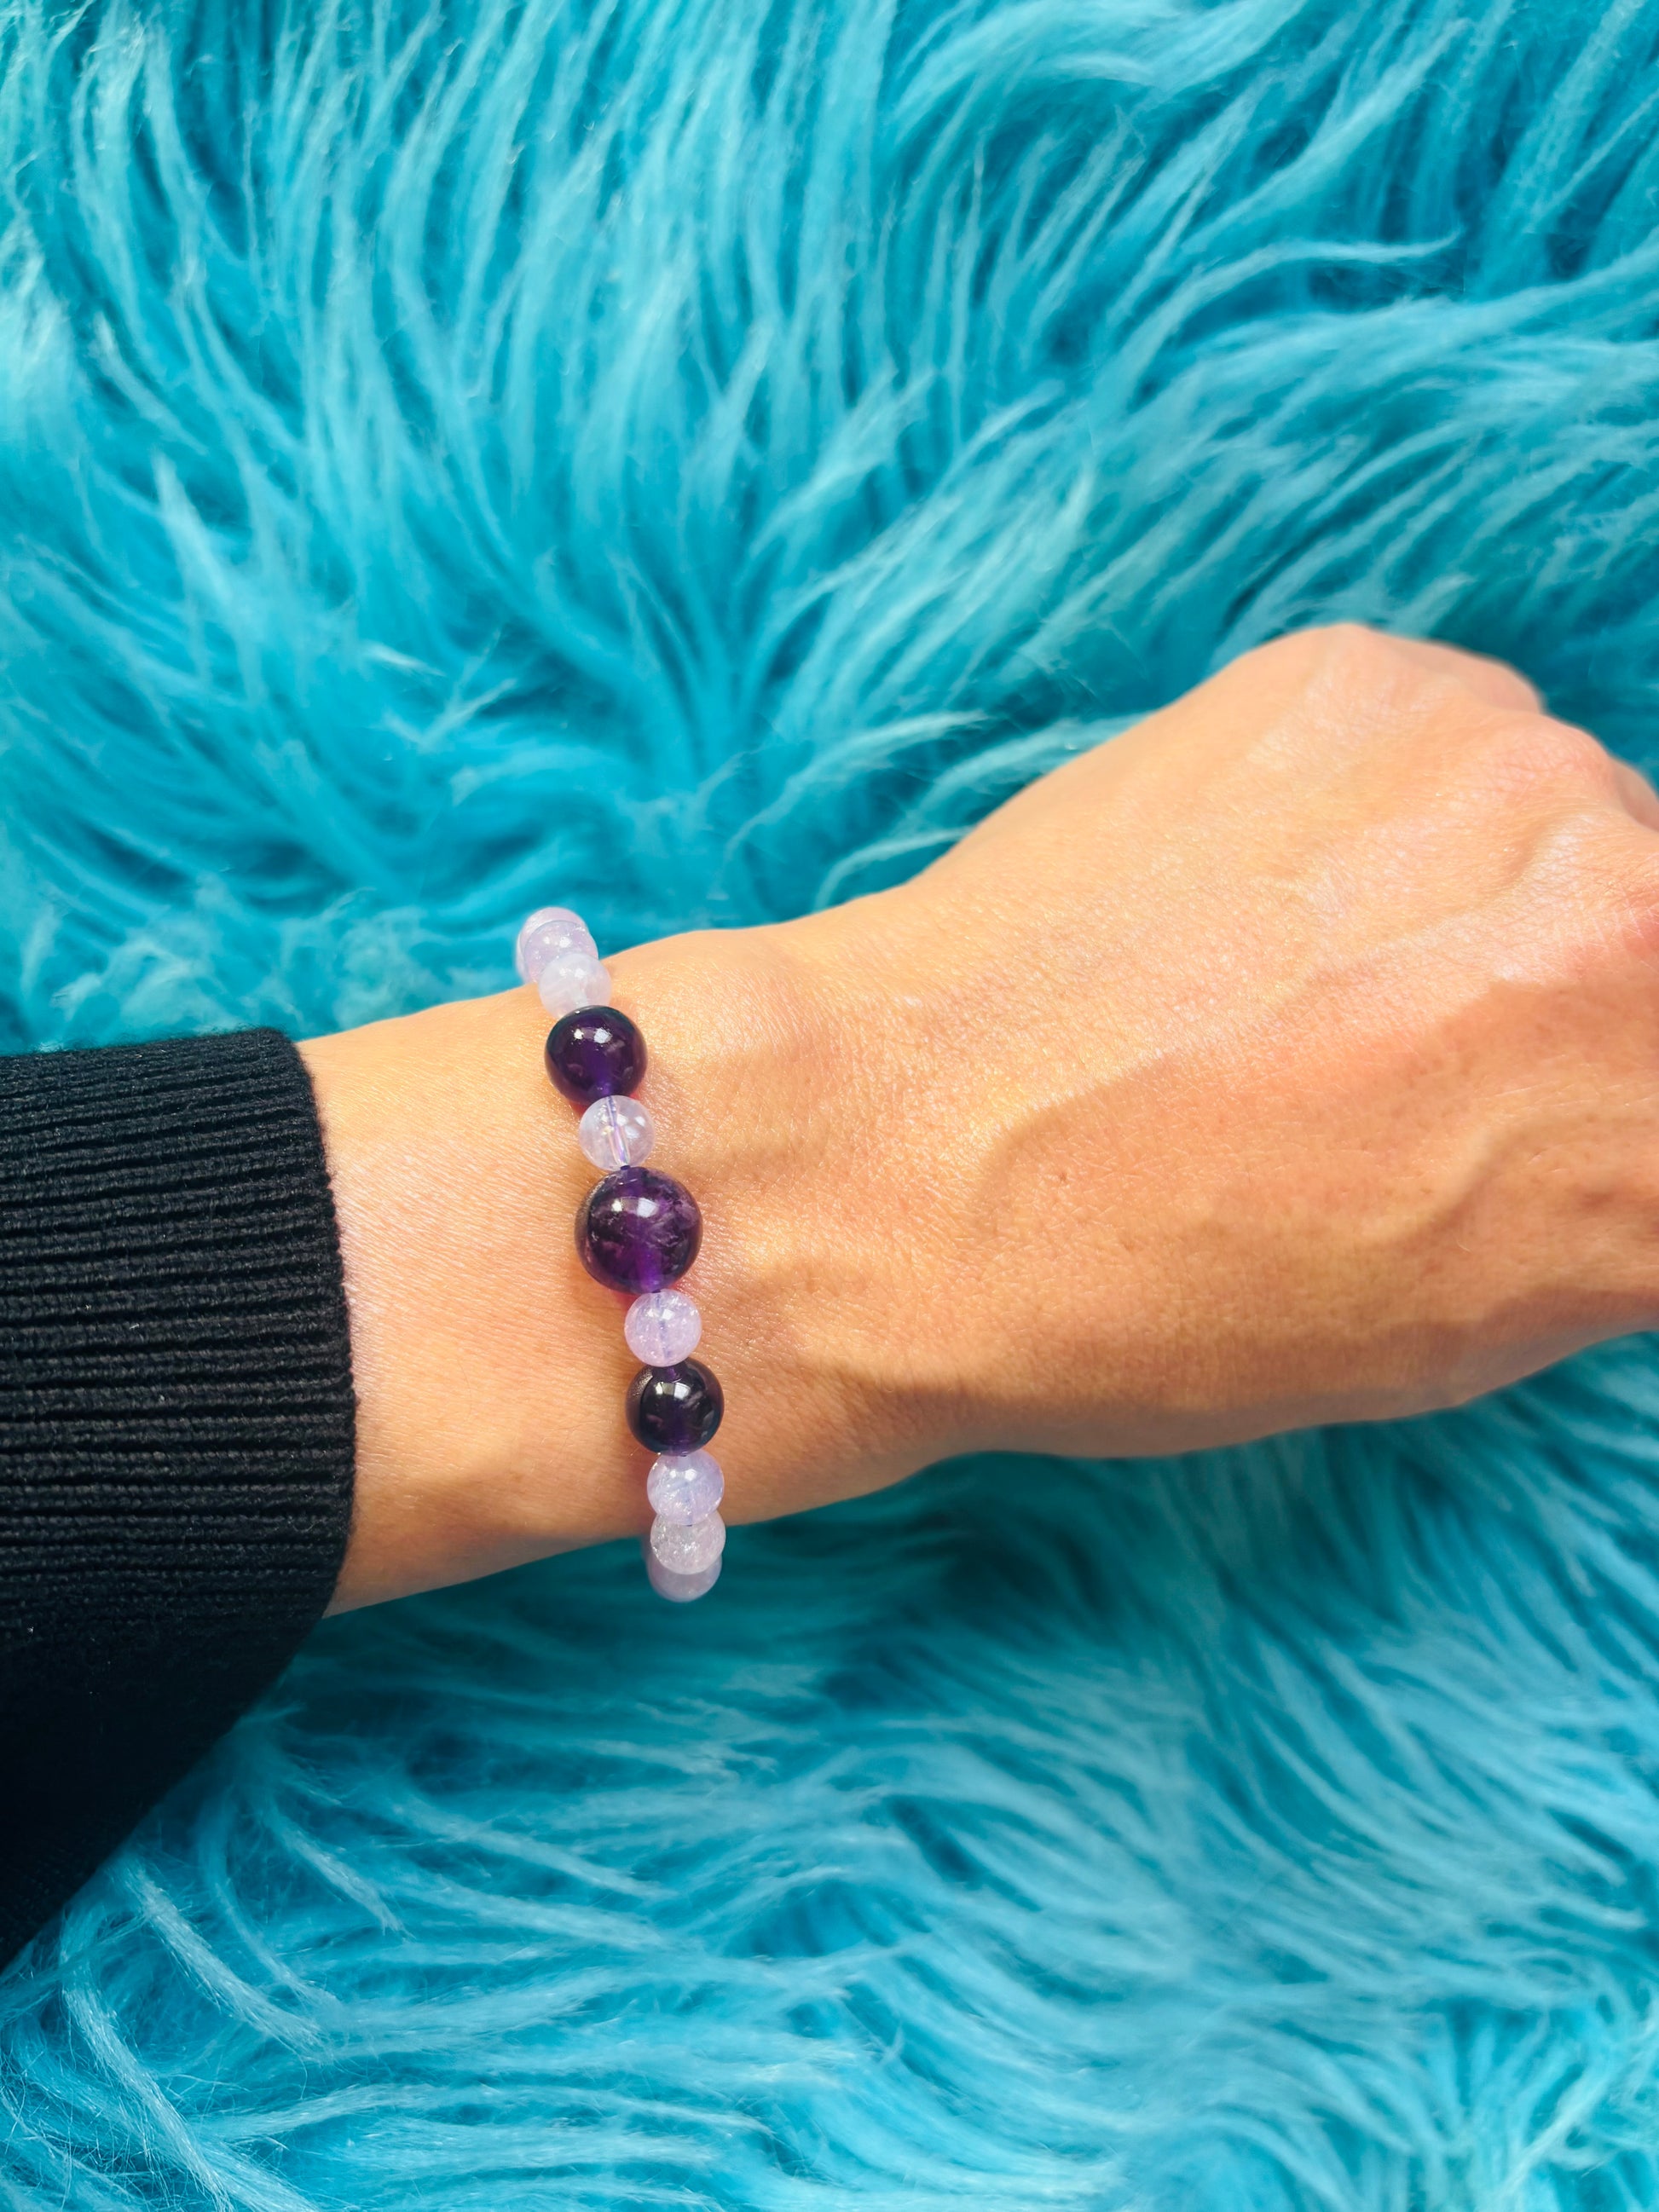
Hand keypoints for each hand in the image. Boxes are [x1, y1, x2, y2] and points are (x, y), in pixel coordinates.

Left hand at [305, 625, 1658, 1608]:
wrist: (892, 1157)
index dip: (1616, 1087)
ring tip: (1308, 974)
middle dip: (1588, 984)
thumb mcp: (1462, 1320)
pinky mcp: (1370, 679)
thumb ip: (1618, 1189)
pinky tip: (1249, 897)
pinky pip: (1452, 738)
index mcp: (1658, 1133)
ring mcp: (1499, 770)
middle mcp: (1630, 918)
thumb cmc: (1151, 1299)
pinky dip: (1382, 812)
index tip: (1558, 1100)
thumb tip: (1633, 1090)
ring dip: (1486, 885)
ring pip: (1573, 816)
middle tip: (1430, 1042)